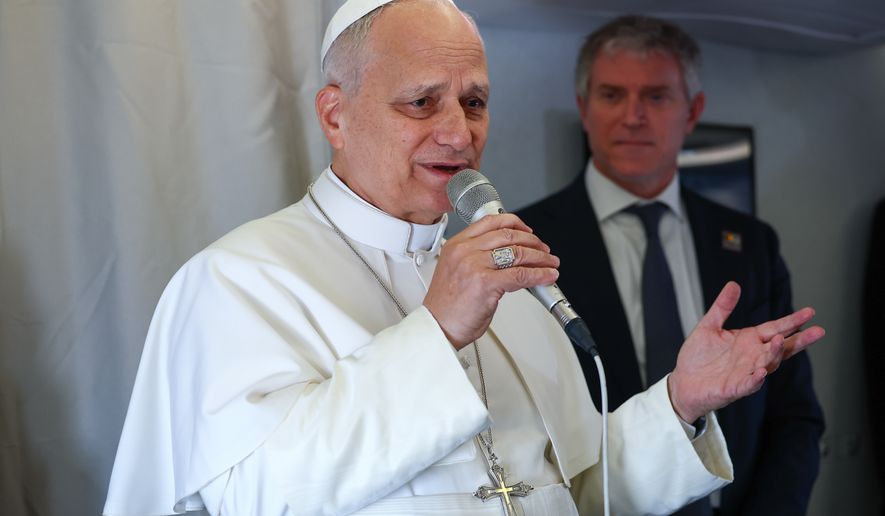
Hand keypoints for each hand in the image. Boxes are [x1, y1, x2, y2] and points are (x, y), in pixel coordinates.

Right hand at [423, 214, 558, 348]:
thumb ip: (478, 259)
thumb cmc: (447, 307)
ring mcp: (474, 265)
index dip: (515, 223)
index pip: (491, 222)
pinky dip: (539, 275)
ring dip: (540, 258)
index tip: (527, 231)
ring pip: (518, 253)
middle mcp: (464, 251)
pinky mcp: (486, 283)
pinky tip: (547, 277)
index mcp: (456, 245)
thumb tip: (508, 257)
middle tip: (544, 250)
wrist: (438, 328)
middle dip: (533, 241)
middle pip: (508, 235)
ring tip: (550, 263)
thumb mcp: (457, 271)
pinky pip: (520, 275)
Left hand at [668, 281, 824, 422]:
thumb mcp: (708, 326)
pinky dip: (757, 379)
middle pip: (781, 347)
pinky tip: (762, 371)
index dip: (792, 321)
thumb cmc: (698, 357)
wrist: (682, 382)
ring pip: (768, 364)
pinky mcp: (734, 388)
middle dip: (799, 340)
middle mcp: (752, 356)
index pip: (775, 329)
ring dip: (775, 354)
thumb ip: (722, 307)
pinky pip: (749, 384)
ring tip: (780, 341)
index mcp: (749, 340)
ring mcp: (746, 373)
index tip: (810, 312)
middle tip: (818, 331)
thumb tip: (734, 284)